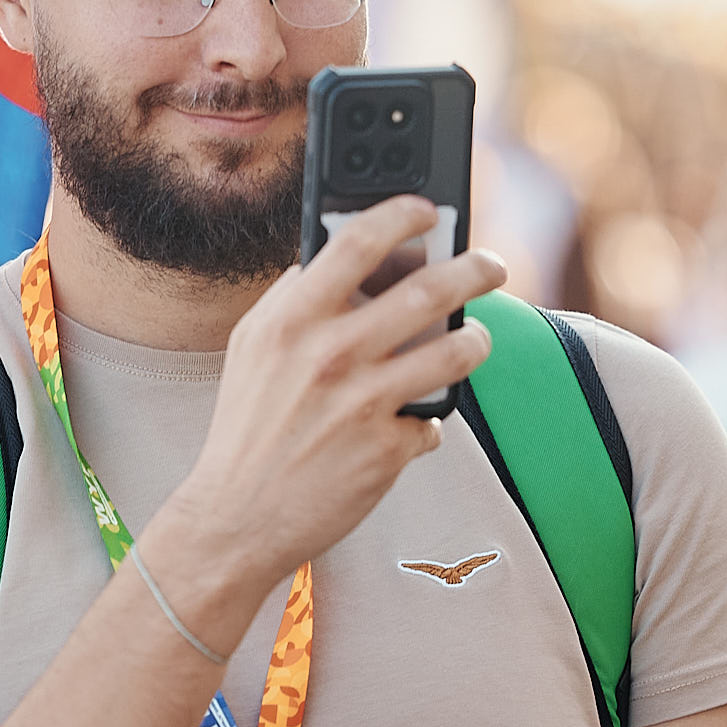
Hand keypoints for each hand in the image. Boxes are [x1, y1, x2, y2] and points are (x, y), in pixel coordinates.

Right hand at [154, 196, 505, 637]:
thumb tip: (340, 257)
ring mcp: (363, 403)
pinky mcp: (387, 449)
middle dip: (474, 269)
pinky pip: (432, 420)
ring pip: (455, 351)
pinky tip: (410, 423)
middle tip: (490, 264)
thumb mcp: (253, 348)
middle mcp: (330, 355)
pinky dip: (427, 420)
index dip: (404, 214)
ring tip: (475, 339)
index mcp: (291, 320)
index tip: (431, 209)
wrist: (236, 517)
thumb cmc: (247, 427)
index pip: (358, 242)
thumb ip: (293, 299)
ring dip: (475, 340)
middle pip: (428, 290)